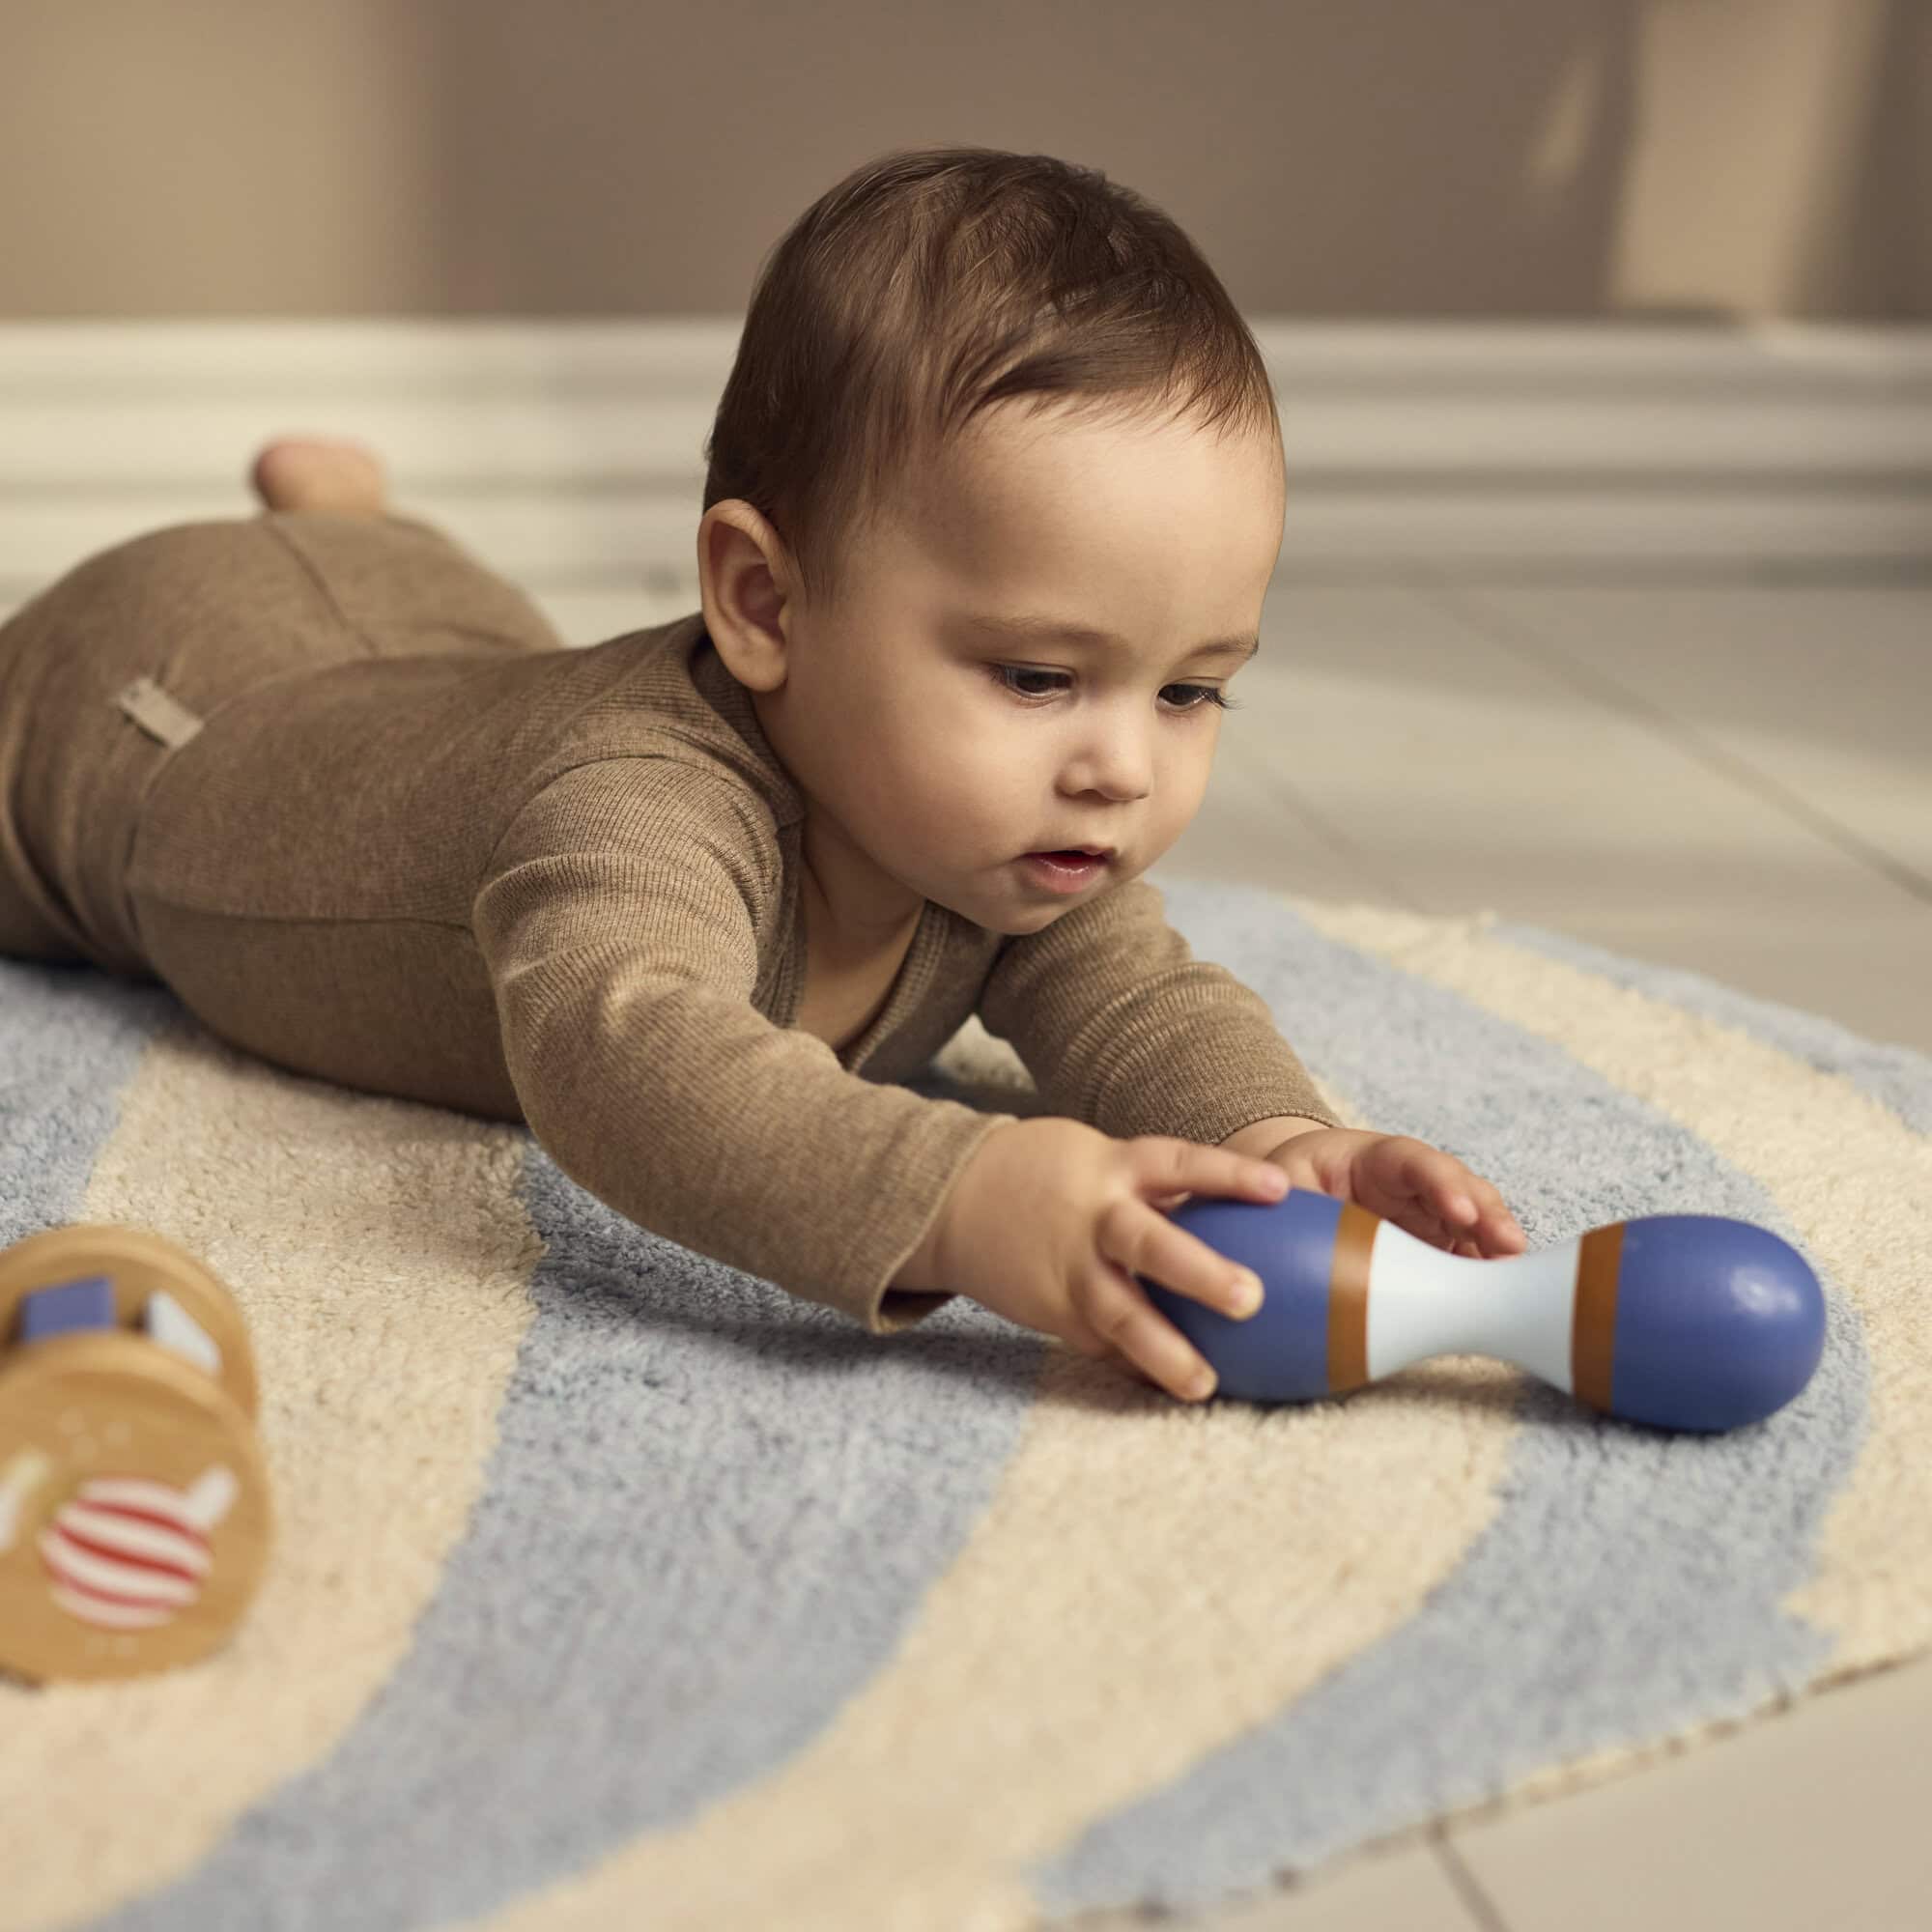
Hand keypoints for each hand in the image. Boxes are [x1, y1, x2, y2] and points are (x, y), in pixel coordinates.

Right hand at [917, 1116, 1291, 1401]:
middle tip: (1250, 1299)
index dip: (1228, 1176)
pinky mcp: (1050, 1310)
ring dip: (1162, 1351)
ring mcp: (1069, 1267)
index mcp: (1114, 1167)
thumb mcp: (1101, 1159)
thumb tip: (1252, 1213)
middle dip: (1198, 1273)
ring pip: (1118, 1312)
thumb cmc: (1052, 1174)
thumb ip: (1160, 1186)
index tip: (1280, 1189)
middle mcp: (1093, 1216)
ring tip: (1204, 1385)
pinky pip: (1100, 1344)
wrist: (952, 1195)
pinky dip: (1136, 1367)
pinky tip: (1170, 1390)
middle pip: (1148, 1244)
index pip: (1179, 1164)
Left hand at [1230, 1127, 1525, 1257]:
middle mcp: (1413, 1182)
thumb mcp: (1281, 1187)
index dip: (1440, 1180)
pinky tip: (1500, 1296)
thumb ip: (1284, 1201)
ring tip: (1514, 1275)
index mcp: (1372, 1158)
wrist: (1297, 1196)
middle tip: (1507, 1246)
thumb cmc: (1288, 1185)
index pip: (1413, 1160)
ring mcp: (1431, 1211)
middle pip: (1459, 1188)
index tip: (1459, 1208)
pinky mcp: (1437, 1243)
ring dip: (1496, 1245)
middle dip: (1486, 1214)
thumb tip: (1275, 1234)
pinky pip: (1468, 1255)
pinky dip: (1485, 1273)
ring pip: (1474, 1221)